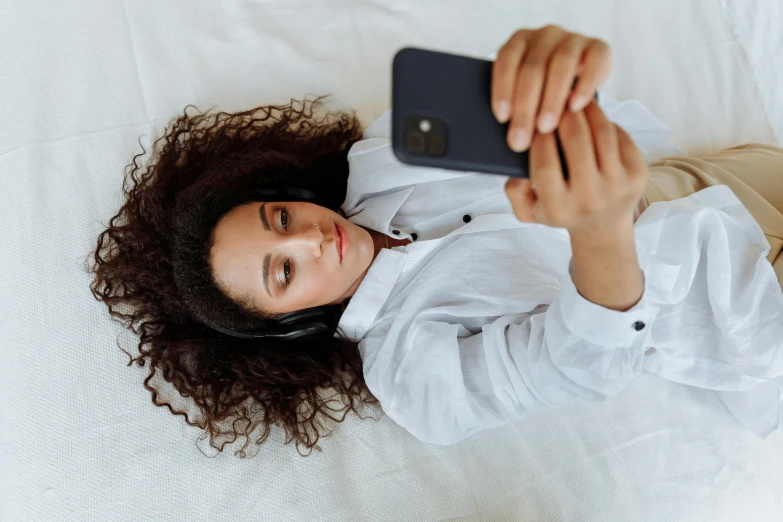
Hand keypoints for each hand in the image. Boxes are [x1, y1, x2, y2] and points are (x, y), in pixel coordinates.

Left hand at [492, 25, 611, 151]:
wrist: (580, 81)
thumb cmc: (543, 92)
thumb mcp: (525, 95)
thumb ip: (514, 105)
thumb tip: (509, 134)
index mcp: (519, 41)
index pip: (506, 60)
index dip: (503, 88)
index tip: (502, 117)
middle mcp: (545, 35)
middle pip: (533, 68)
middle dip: (525, 105)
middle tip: (521, 137)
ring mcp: (572, 39)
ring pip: (561, 64)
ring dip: (552, 99)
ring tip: (545, 127)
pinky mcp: (598, 47)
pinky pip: (594, 62)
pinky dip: (585, 85)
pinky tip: (575, 107)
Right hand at [504, 102, 646, 238]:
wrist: (602, 228)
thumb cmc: (561, 212)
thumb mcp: (529, 211)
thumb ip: (514, 192)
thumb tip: (517, 169)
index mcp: (560, 208)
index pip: (545, 165)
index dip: (538, 138)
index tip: (534, 123)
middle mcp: (590, 199)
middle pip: (576, 142)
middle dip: (564, 115)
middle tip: (556, 101)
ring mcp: (618, 186)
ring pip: (601, 133)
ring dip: (587, 110)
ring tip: (575, 101)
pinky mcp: (637, 175)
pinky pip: (620, 136)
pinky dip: (606, 121)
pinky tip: (593, 117)